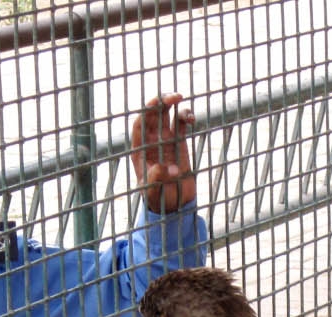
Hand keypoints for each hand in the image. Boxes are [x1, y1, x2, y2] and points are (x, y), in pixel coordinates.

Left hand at [131, 93, 196, 213]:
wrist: (172, 204)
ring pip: (167, 115)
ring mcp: (166, 140)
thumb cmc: (157, 198)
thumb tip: (167, 169)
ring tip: (181, 100)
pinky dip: (185, 117)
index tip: (156, 104)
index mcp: (139, 149)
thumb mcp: (152, 191)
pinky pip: (181, 124)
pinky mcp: (180, 142)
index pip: (140, 124)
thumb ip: (156, 179)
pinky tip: (191, 118)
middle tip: (173, 96)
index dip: (146, 112)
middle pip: (153, 115)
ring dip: (173, 105)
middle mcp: (151, 141)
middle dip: (161, 102)